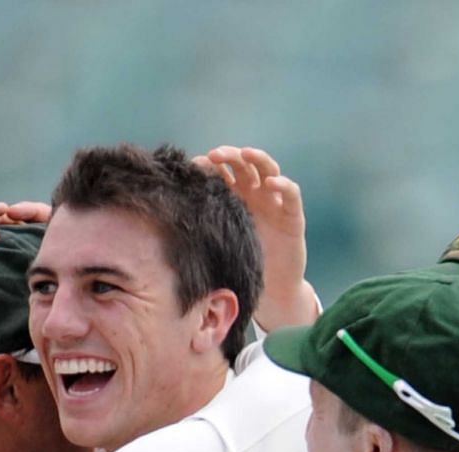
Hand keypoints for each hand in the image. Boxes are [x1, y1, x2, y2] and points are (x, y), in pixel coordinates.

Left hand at [195, 145, 318, 329]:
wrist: (272, 290)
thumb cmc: (241, 264)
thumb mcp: (217, 243)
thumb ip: (201, 227)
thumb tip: (165, 215)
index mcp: (235, 197)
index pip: (222, 171)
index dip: (209, 164)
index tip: (192, 166)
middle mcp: (255, 194)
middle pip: (243, 164)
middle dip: (229, 155)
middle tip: (214, 156)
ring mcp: (275, 202)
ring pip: (268, 169)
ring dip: (257, 158)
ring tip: (245, 153)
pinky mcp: (293, 216)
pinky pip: (291, 194)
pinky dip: (283, 185)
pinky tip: (271, 183)